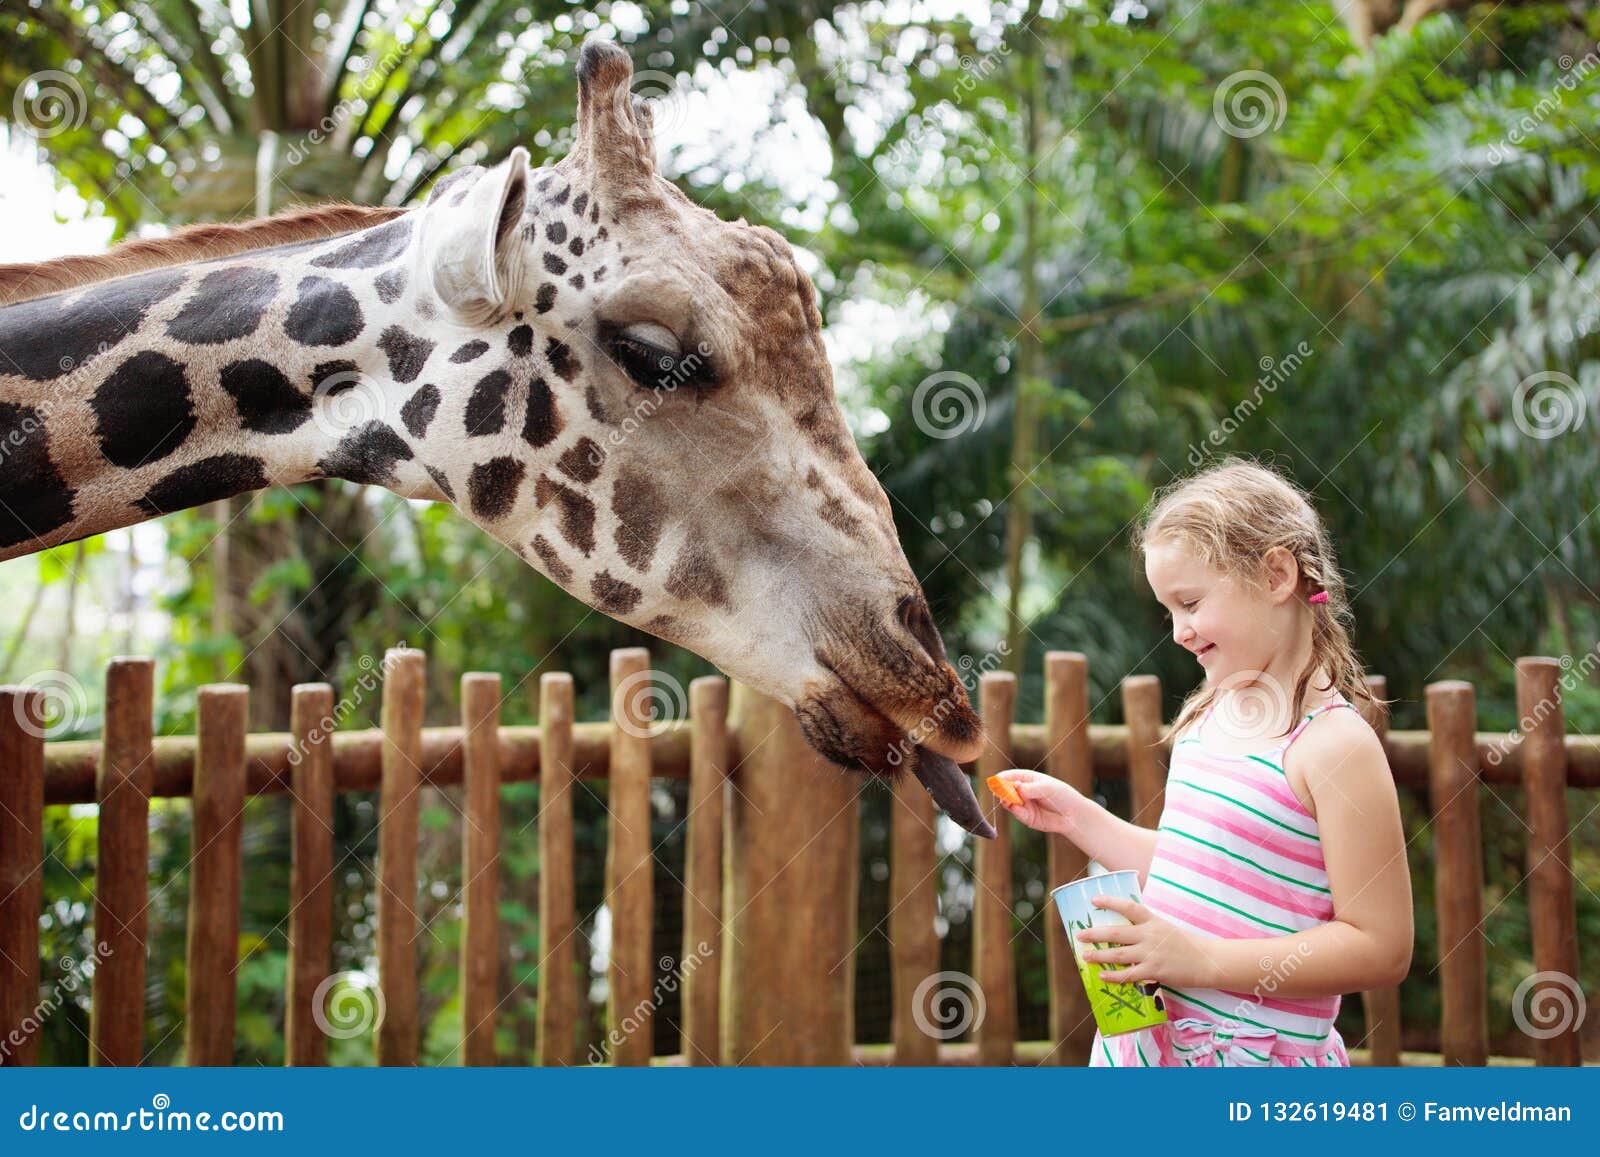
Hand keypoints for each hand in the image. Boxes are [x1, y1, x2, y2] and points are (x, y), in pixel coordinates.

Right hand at [989, 768, 1080, 835]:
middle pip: (1006, 789)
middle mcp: (1023, 791)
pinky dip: (1014, 809)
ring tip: (1007, 799)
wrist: (1073, 815)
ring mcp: (1023, 804)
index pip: (1011, 776)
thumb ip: (1031, 788)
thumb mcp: (1047, 788)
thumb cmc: (1062, 795)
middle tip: (999, 791)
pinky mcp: (1026, 817)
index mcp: (1028, 779)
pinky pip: (1016, 812)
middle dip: (1001, 789)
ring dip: (1006, 800)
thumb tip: (1015, 786)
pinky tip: (1015, 807)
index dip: (1002, 777)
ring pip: (1008, 801)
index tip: (996, 779)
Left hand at [1076, 895, 1215, 988]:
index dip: (1110, 902)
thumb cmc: (1185, 943)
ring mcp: (1152, 954)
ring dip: (1099, 956)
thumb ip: (1146, 926)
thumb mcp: (1166, 927)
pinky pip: (1130, 975)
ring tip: (1084, 956)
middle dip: (1095, 933)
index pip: (1129, 907)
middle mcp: (1150, 935)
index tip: (1093, 900)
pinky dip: (1114, 976)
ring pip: (1119, 955)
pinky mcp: (1155, 971)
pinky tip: (1103, 976)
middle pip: (1116, 933)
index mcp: (1153, 921)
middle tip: (1079, 934)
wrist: (1208, 961)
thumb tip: (1124, 929)